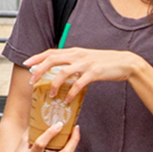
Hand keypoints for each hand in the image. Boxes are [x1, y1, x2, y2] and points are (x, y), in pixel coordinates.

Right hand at [12, 122, 79, 151]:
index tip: (59, 124)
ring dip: (73, 143)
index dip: (50, 133)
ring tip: (75, 132)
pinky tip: (70, 140)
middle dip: (73, 140)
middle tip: (76, 128)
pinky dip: (69, 147)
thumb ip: (30, 132)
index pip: (41, 144)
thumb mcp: (22, 145)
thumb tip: (38, 116)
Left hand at [26, 47, 147, 101]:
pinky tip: (67, 100)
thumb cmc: (105, 62)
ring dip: (54, 84)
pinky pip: (78, 84)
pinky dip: (71, 93)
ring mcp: (85, 64)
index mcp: (74, 51)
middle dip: (40, 70)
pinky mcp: (94, 73)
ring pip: (63, 72)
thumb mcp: (86, 59)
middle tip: (32, 81)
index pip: (51, 52)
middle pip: (53, 60)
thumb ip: (73, 63)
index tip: (27, 64)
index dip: (37, 57)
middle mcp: (78, 55)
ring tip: (50, 95)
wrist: (125, 62)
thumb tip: (60, 72)